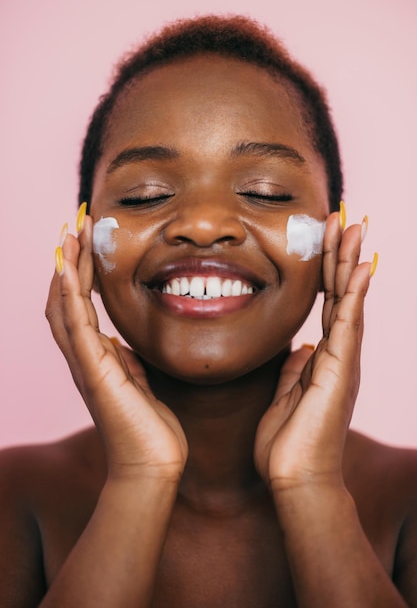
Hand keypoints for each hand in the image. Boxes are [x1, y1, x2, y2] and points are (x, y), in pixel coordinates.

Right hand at [45, 214, 187, 481]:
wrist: (152, 466)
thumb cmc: (149, 427)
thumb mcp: (138, 381)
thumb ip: (126, 359)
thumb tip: (121, 341)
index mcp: (96, 357)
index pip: (79, 305)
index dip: (79, 273)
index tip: (86, 242)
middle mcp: (84, 357)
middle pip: (65, 299)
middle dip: (69, 261)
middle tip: (74, 225)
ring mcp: (85, 363)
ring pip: (65, 305)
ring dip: (66, 267)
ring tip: (69, 233)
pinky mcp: (94, 371)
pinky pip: (76, 324)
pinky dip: (69, 293)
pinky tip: (66, 266)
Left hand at [254, 210, 374, 491]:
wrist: (295, 480)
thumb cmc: (288, 444)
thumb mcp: (285, 396)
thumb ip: (294, 370)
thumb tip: (298, 349)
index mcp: (323, 358)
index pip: (327, 304)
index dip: (327, 270)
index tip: (326, 238)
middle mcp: (337, 354)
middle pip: (341, 294)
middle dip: (341, 254)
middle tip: (343, 219)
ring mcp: (342, 360)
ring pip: (348, 300)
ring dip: (350, 261)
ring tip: (353, 226)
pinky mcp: (340, 369)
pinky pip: (348, 322)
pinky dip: (355, 292)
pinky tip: (361, 265)